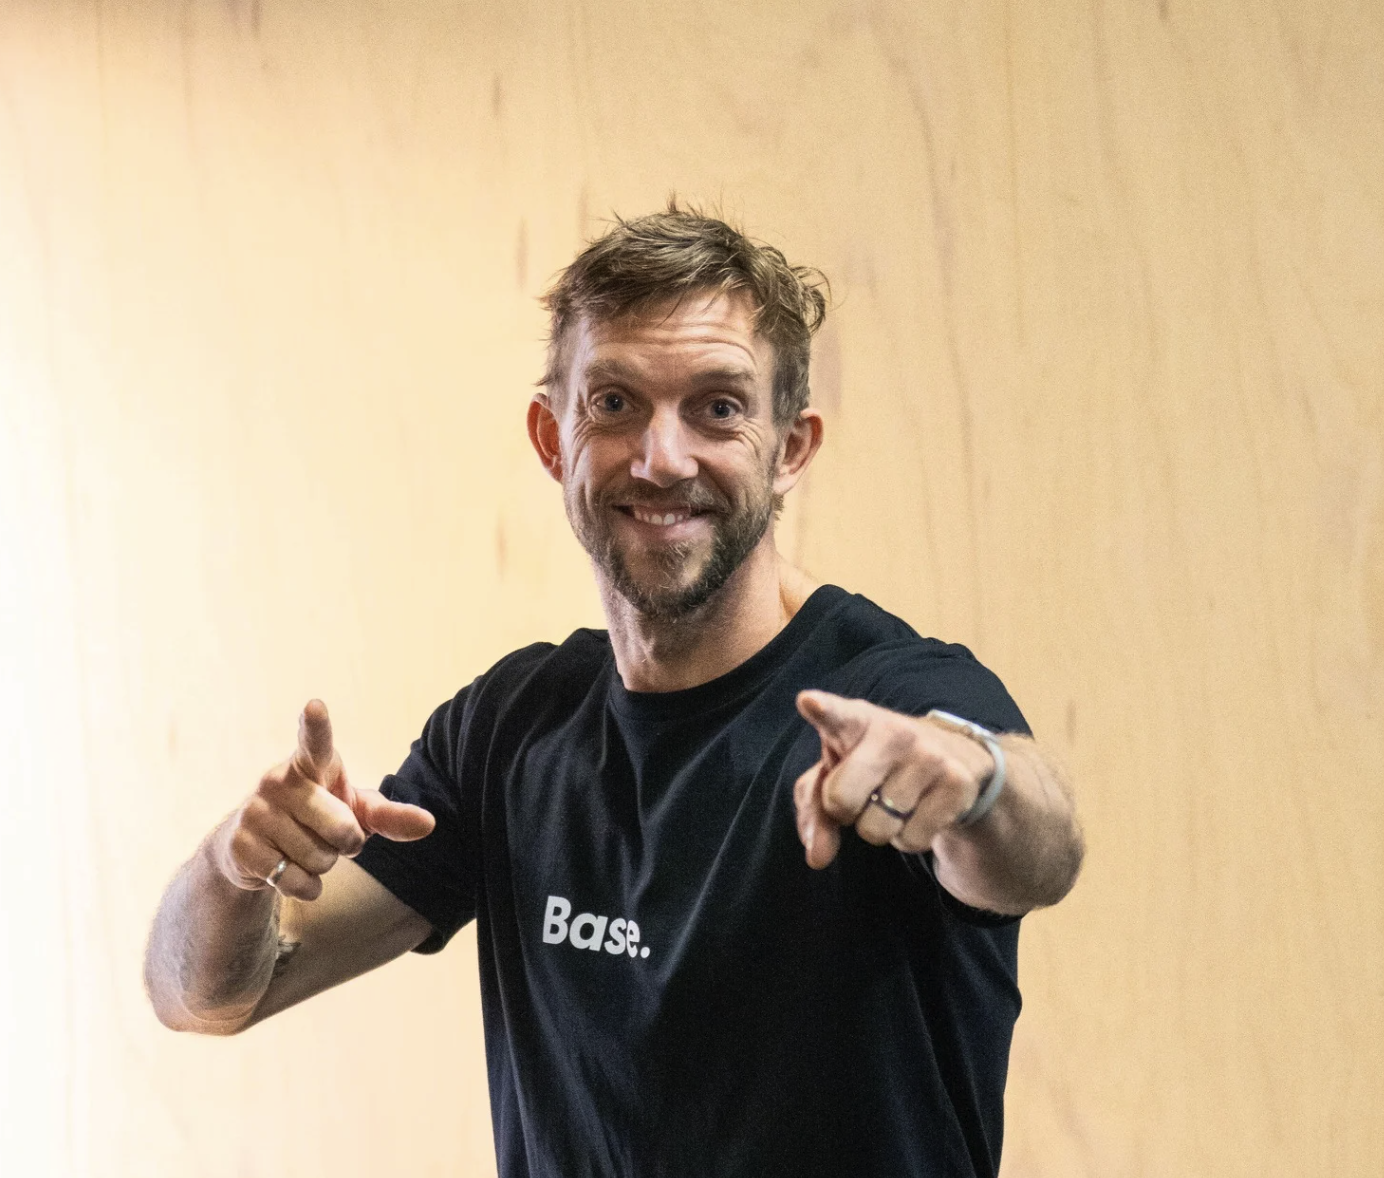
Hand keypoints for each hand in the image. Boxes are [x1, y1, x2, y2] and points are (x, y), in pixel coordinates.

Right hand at [217, 699, 434, 900]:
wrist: (252, 847)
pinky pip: (296, 880)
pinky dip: (305, 886)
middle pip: (341, 828)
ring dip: (323, 865)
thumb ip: (390, 816)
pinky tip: (289, 871)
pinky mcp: (241, 846)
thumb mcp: (355, 811)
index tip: (315, 706)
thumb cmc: (317, 817)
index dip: (317, 725)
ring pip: (319, 858)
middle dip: (347, 843)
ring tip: (305, 849)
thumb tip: (430, 824)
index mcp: (311, 763)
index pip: (316, 742)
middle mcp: (278, 780)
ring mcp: (256, 812)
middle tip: (331, 836)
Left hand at [793, 690, 993, 868]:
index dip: (821, 709)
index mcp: (856, 721)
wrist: (954, 756)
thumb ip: (814, 810)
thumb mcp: (837, 774)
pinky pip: (911, 840)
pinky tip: (919, 809)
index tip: (808, 702)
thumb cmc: (876, 764)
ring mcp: (929, 757)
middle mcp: (893, 732)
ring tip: (895, 799)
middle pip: (841, 801)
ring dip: (879, 827)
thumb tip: (818, 857)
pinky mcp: (957, 784)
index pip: (836, 714)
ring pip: (877, 830)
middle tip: (862, 794)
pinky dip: (909, 837)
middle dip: (844, 812)